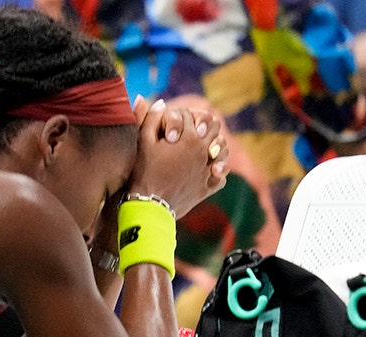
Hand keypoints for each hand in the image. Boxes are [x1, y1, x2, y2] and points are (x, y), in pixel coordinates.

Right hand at [126, 96, 228, 217]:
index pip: (192, 116)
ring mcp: (207, 171)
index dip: (181, 117)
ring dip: (216, 146)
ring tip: (204, 148)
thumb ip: (150, 118)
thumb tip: (160, 102)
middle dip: (205, 126)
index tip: (173, 124)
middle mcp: (203, 152)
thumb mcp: (142, 141)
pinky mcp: (207, 188)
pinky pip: (220, 176)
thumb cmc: (142, 171)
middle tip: (194, 130)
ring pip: (223, 150)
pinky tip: (207, 171)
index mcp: (189, 137)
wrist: (147, 206)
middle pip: (214, 127)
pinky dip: (216, 172)